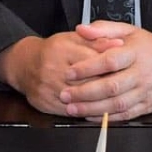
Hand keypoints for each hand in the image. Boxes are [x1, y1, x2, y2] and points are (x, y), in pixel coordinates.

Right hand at [0, 31, 124, 116]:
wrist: (25, 64)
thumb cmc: (53, 50)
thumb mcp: (74, 38)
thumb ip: (98, 40)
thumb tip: (119, 45)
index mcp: (62, 49)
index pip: (92, 61)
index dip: (111, 68)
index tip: (126, 72)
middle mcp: (53, 68)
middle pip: (86, 82)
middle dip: (107, 87)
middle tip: (125, 89)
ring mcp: (48, 88)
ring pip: (78, 99)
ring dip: (98, 103)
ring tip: (114, 102)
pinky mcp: (44, 103)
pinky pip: (69, 111)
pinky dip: (84, 113)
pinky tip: (96, 111)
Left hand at [57, 21, 151, 120]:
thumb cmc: (149, 47)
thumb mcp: (129, 30)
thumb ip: (103, 29)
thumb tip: (81, 29)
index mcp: (135, 53)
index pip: (110, 61)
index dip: (88, 68)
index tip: (70, 72)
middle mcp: (141, 74)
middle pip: (112, 86)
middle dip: (86, 93)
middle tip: (65, 94)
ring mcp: (145, 92)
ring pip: (117, 104)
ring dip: (92, 108)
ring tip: (72, 108)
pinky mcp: (147, 106)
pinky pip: (125, 115)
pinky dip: (106, 118)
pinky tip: (90, 116)